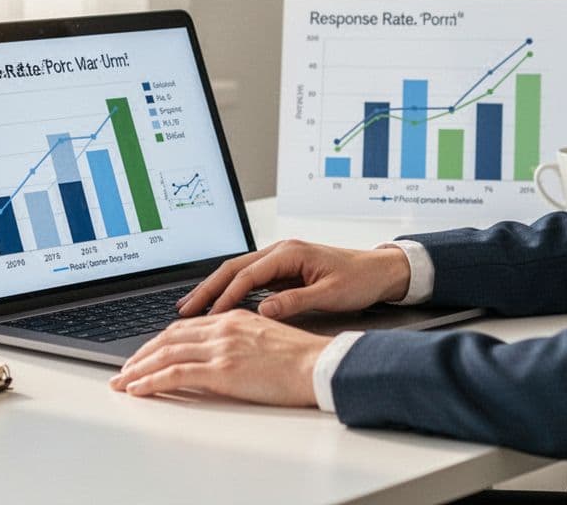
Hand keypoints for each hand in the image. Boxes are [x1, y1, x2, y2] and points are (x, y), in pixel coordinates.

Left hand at [109, 310, 331, 405]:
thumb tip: (221, 354)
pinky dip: (150, 381)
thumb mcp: (264, 336)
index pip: (184, 327)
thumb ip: (238, 339)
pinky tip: (138, 389)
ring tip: (122, 381)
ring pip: (165, 354)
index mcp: (232, 317)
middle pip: (168, 338)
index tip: (145, 353)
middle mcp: (222, 327)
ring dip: (138, 369)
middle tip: (124, 369)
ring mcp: (220, 347)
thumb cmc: (300, 358)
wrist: (318, 365)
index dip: (159, 341)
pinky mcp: (221, 369)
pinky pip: (175, 373)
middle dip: (141, 354)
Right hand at [176, 239, 410, 319]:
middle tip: (185, 310)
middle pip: (233, 268)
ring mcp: (281, 260)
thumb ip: (295, 302)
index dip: (226, 295)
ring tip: (193, 309)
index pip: (247, 274)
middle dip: (207, 289)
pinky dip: (232, 292)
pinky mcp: (284, 271)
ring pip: (238, 273)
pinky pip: (250, 280)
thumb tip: (263, 310)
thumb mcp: (330, 295)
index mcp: (289, 252)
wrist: (382, 271)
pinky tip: (220, 307)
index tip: (210, 316)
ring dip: (215, 290)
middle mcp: (280, 251)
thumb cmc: (360, 280)